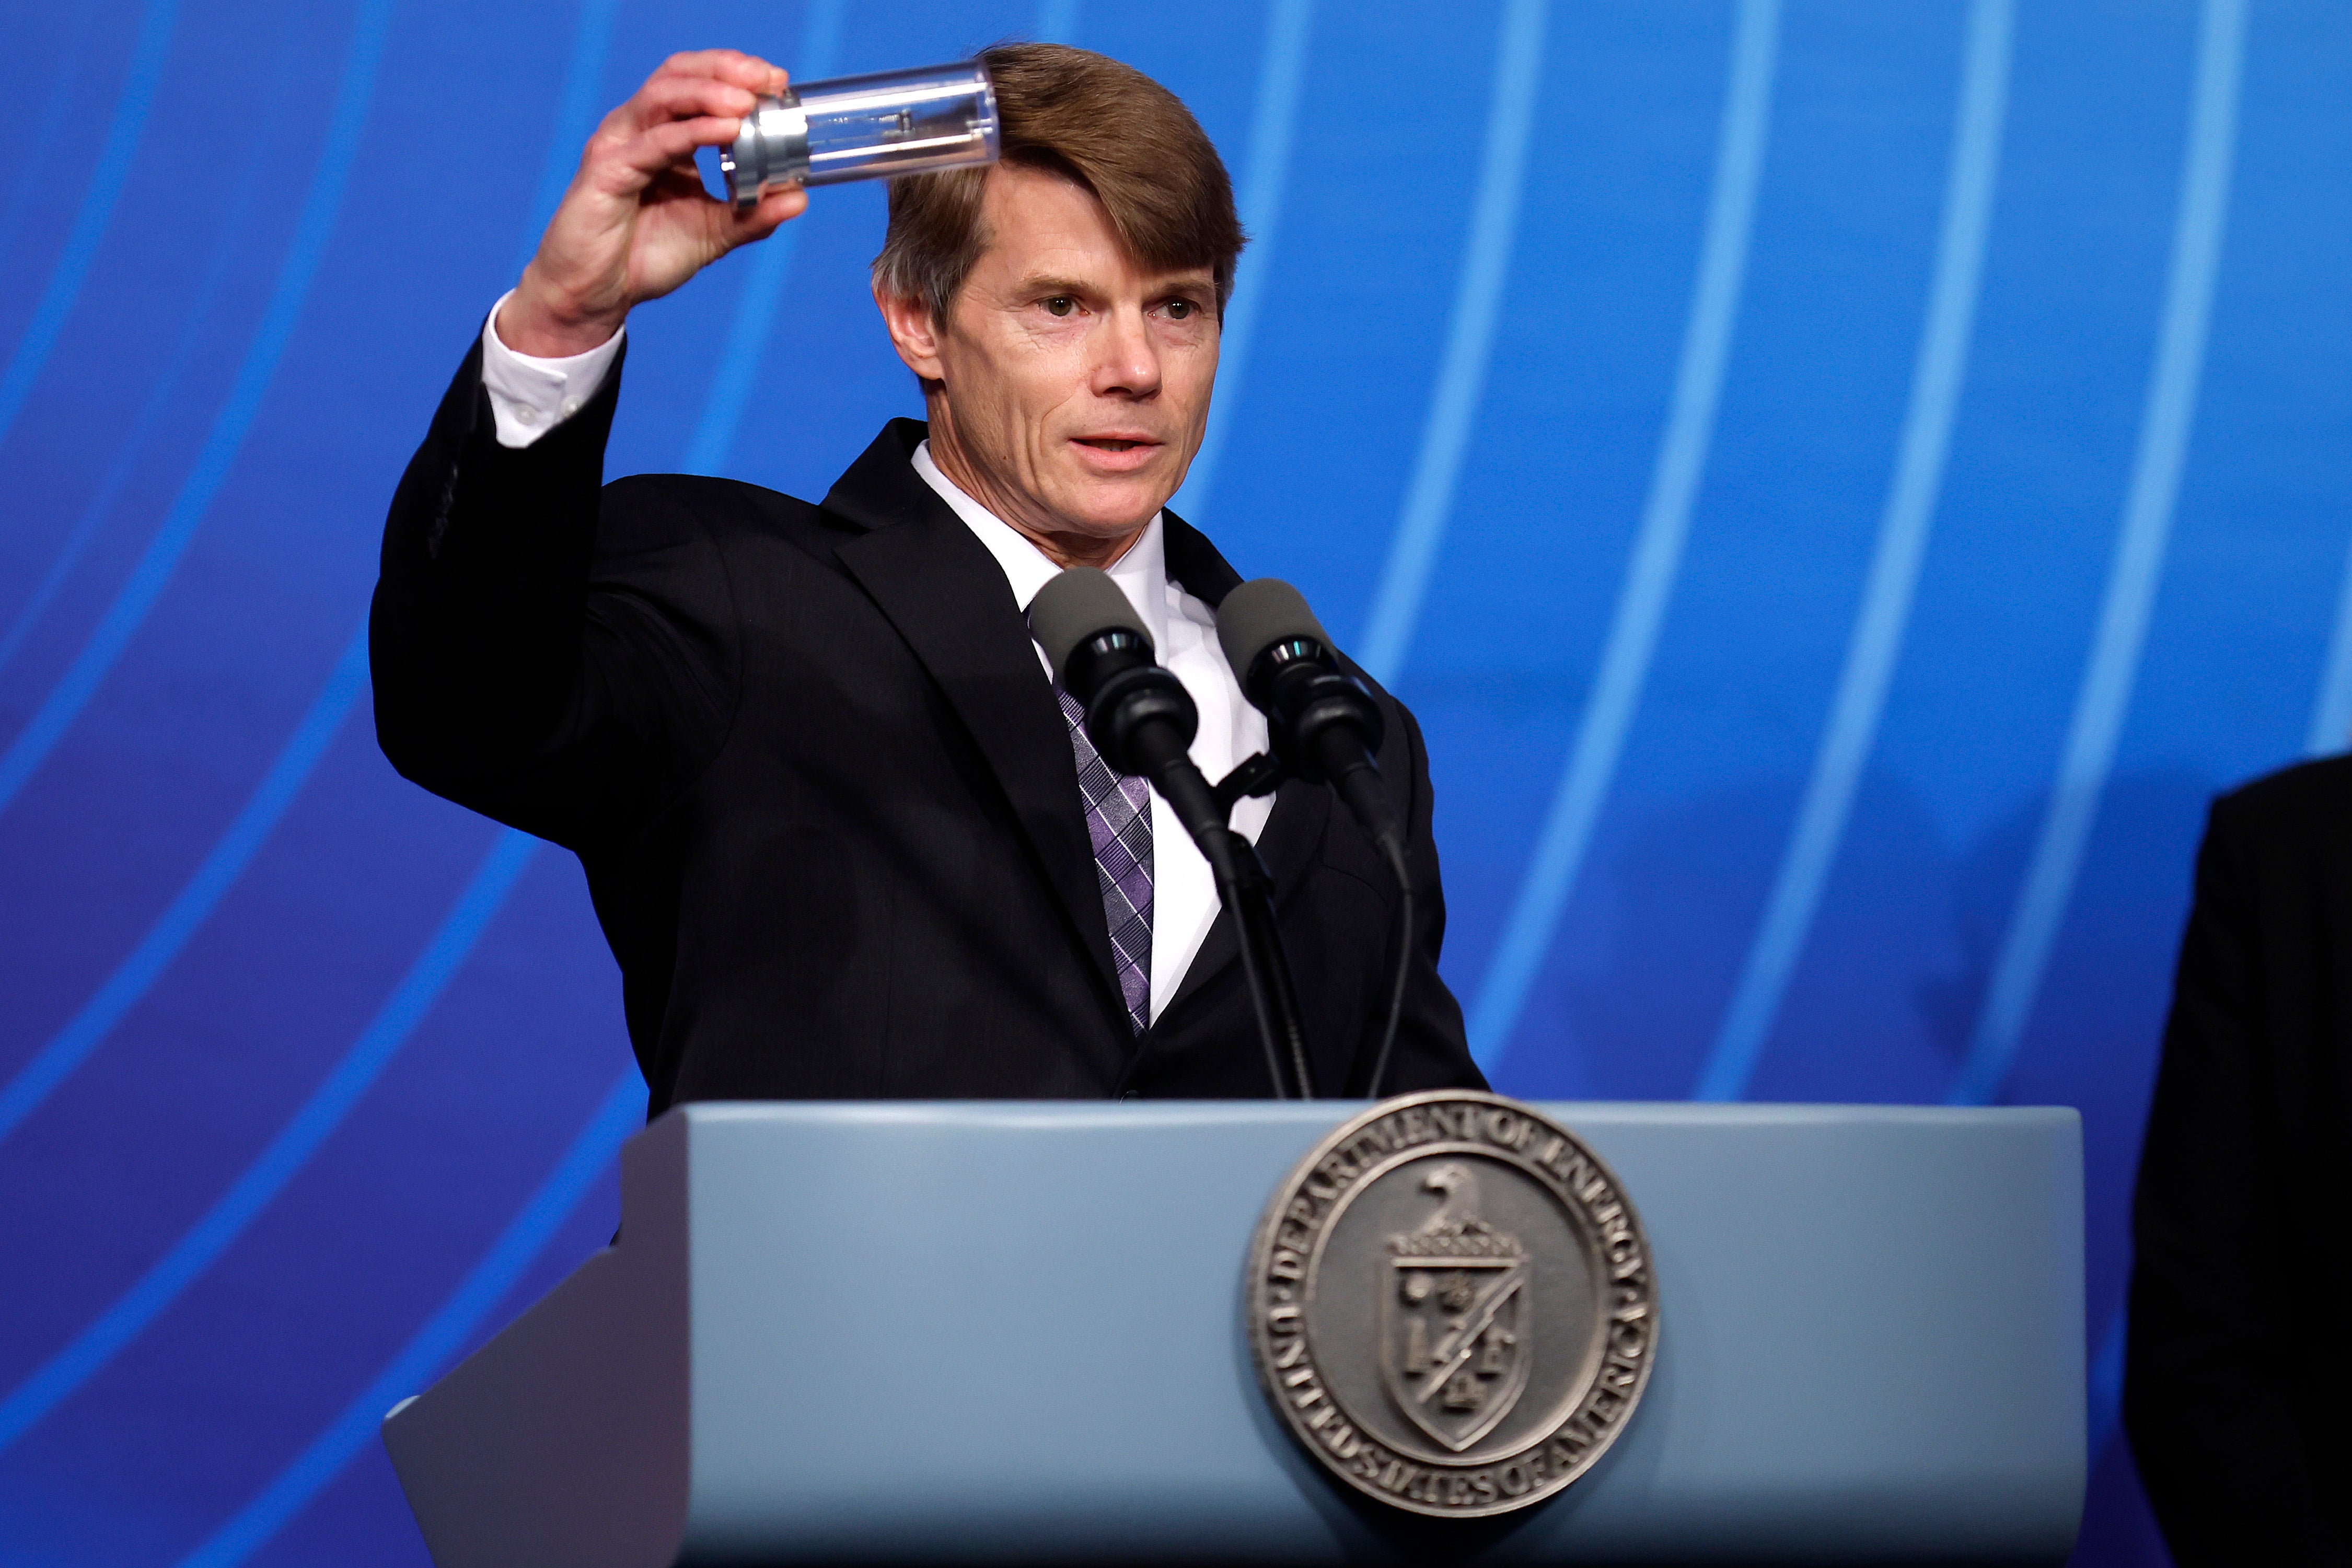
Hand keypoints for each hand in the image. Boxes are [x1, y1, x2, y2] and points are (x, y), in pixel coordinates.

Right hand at [499, 50, 809, 356]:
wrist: (596, 296)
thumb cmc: (642, 257)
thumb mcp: (712, 234)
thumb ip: (753, 214)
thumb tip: (799, 197)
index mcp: (663, 136)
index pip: (697, 84)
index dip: (736, 74)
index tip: (777, 81)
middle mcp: (638, 130)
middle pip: (678, 75)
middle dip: (725, 69)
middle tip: (767, 79)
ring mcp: (619, 146)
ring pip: (663, 96)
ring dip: (709, 93)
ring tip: (747, 102)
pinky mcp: (607, 172)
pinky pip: (652, 143)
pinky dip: (690, 133)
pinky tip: (725, 131)